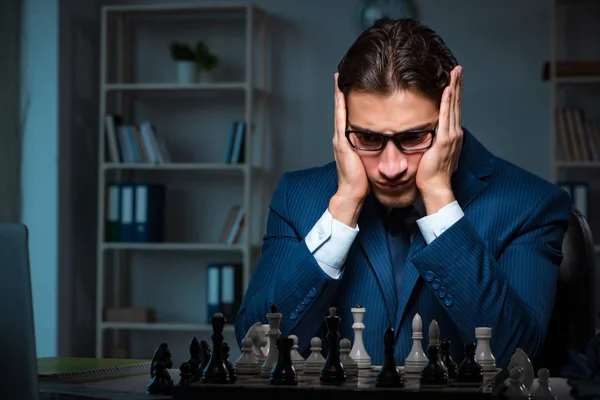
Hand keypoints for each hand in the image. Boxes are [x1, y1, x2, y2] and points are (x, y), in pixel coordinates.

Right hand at [329, 72, 368, 226]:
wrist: (352, 194)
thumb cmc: (362, 181)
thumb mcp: (368, 160)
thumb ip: (373, 149)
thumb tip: (385, 142)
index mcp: (348, 140)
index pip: (347, 115)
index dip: (347, 99)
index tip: (349, 84)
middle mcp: (341, 137)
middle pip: (341, 109)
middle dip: (340, 91)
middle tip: (340, 73)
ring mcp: (340, 139)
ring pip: (339, 112)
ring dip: (338, 94)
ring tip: (338, 78)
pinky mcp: (342, 143)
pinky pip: (341, 120)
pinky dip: (340, 107)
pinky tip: (341, 95)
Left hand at [416, 65, 463, 213]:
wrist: (435, 188)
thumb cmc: (431, 175)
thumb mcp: (432, 154)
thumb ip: (431, 142)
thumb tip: (425, 135)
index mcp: (451, 136)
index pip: (453, 110)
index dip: (454, 94)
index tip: (454, 80)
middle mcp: (454, 133)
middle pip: (456, 104)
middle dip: (457, 85)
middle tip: (458, 68)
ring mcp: (451, 136)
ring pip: (453, 107)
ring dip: (454, 88)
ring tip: (455, 73)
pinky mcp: (444, 141)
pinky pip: (445, 117)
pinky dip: (447, 102)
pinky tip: (447, 90)